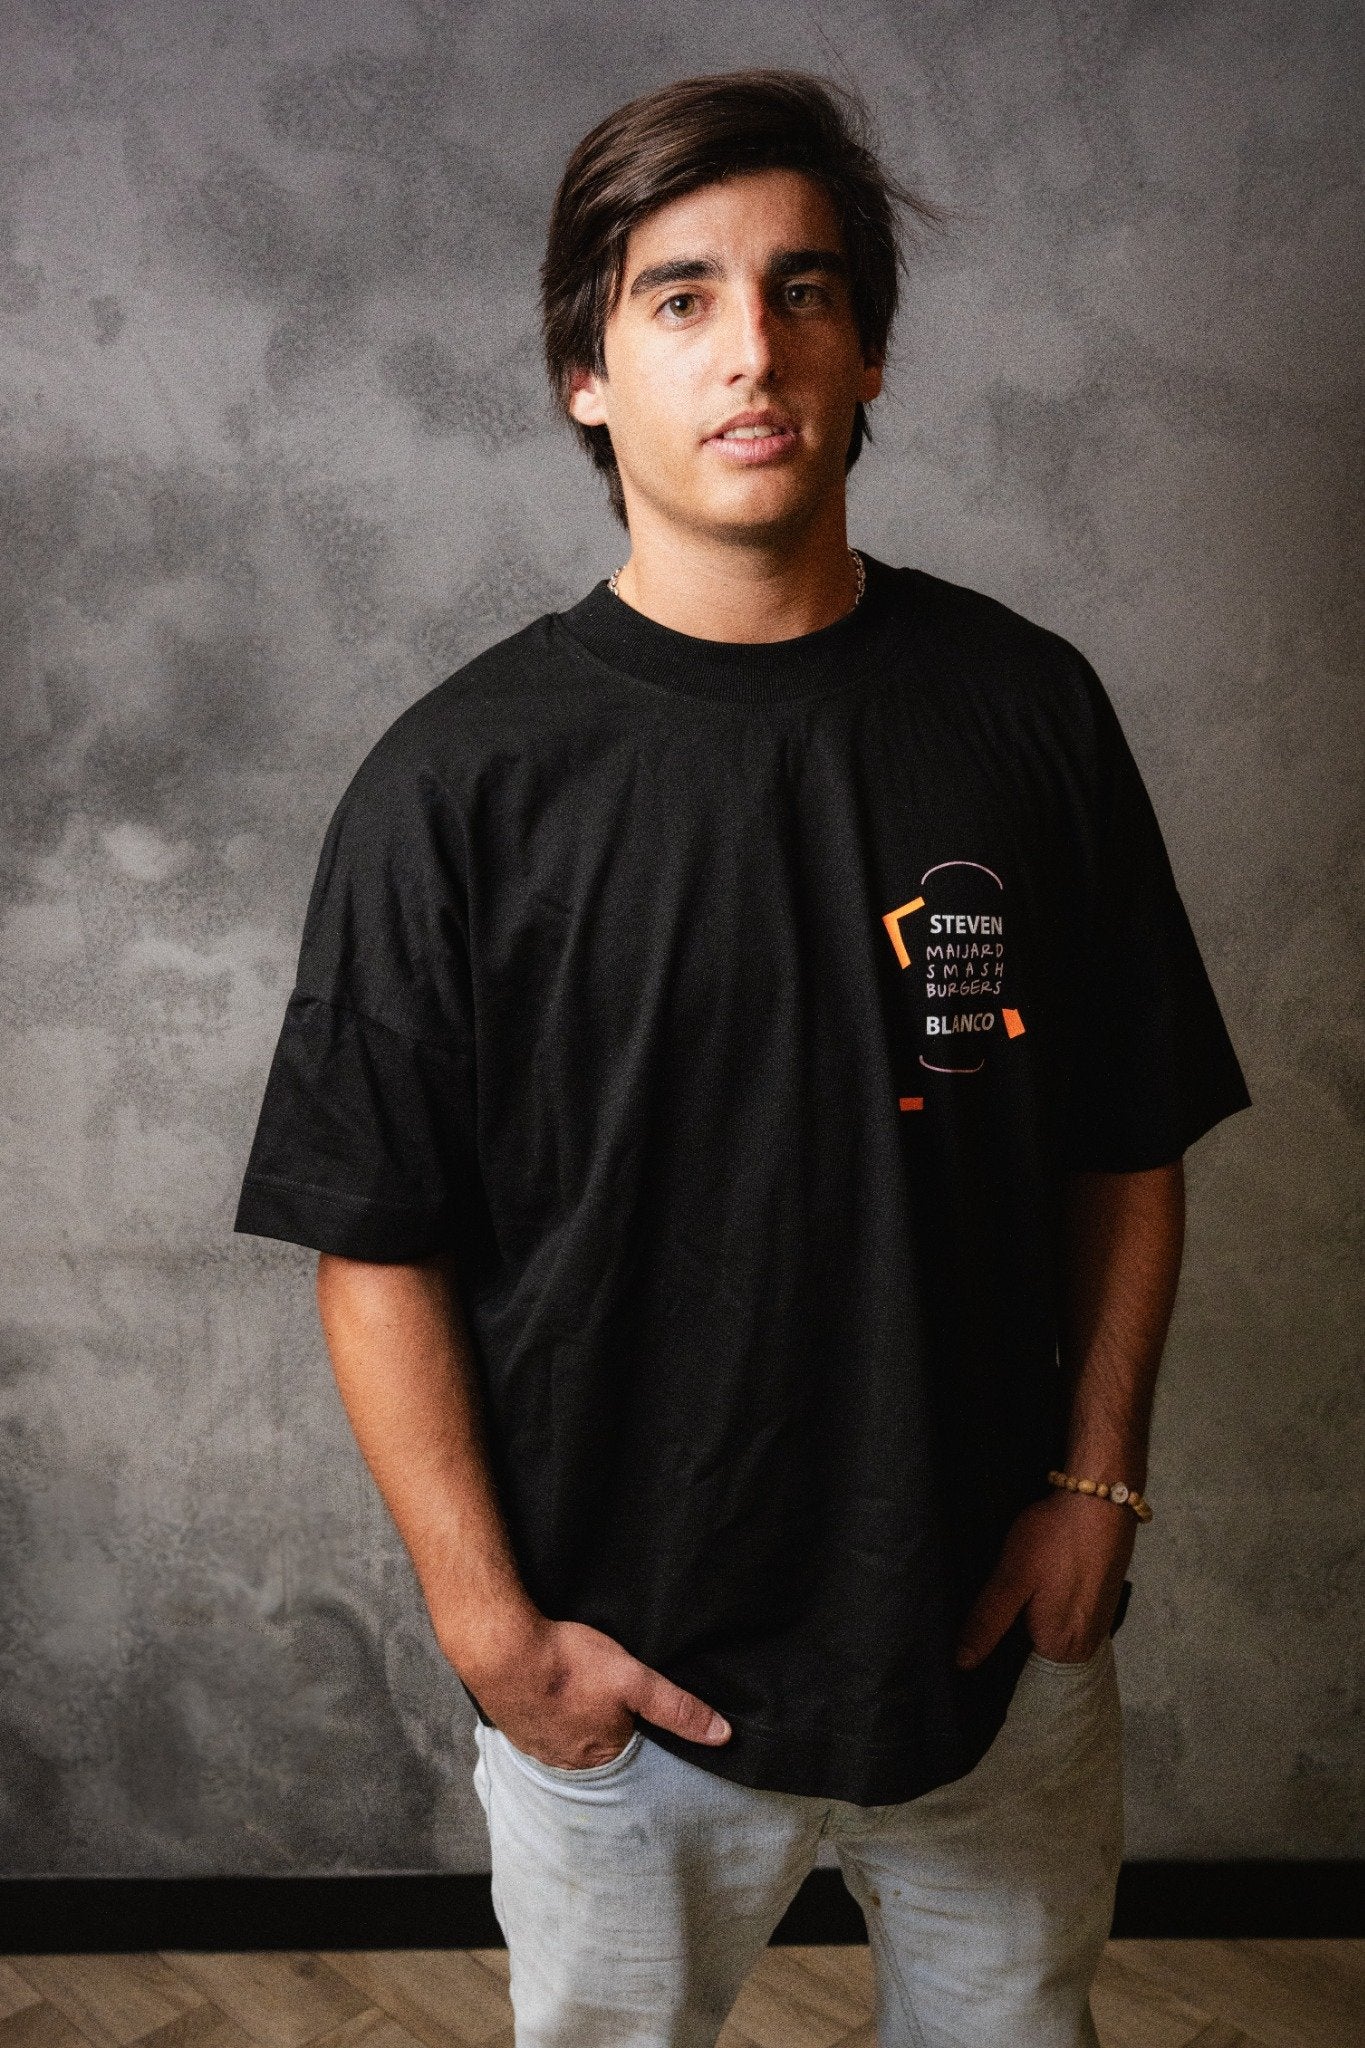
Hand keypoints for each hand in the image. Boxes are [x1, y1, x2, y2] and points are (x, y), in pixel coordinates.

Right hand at [454, 1611, 732, 1768]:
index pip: (632, 1745)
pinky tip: (545, 1688)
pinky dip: (544, 1709)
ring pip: (566, 1735)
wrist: (500, 1648)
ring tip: (574, 1686)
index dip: (633, 1719)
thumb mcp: (634, 1680)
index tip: (627, 1697)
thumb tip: (723, 1735)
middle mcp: (569, 1763)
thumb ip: (677, 1708)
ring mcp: (536, 1747)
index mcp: (603, 1756)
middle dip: (602, 1721)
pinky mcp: (512, 1725)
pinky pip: (538, 1724)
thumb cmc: (568, 1663)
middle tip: (599, 1687)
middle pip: (598, 1743)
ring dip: (571, 1716)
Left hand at [954, 1489, 1135, 1667]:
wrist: (1099, 1500)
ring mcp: (1100, 1623)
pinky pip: (1070, 1611)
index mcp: (1060, 1649)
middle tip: (1002, 1596)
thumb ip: (987, 1622)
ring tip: (1022, 1587)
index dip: (999, 1645)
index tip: (984, 1621)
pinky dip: (1055, 1599)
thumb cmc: (1053, 1539)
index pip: (1019, 1664)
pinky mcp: (1105, 1600)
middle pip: (1038, 1647)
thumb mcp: (1011, 1578)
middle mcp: (1085, 1646)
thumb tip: (962, 1663)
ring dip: (1037, 1612)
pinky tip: (1044, 1579)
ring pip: (1054, 1627)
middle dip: (1019, 1627)